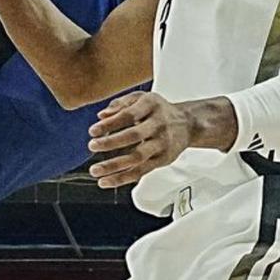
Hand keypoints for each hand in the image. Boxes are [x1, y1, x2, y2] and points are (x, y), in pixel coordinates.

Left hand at [87, 94, 236, 188]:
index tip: (93, 130)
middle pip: (134, 136)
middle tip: (92, 146)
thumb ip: (120, 104)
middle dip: (111, 143)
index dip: (110, 123)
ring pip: (137, 157)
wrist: (187, 124)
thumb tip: (101, 116)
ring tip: (95, 171)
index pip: (129, 114)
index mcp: (151, 105)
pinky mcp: (162, 160)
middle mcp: (158, 125)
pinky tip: (107, 181)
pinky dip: (122, 178)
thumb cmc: (158, 110)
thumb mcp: (141, 98)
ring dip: (114, 166)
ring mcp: (162, 144)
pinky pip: (141, 171)